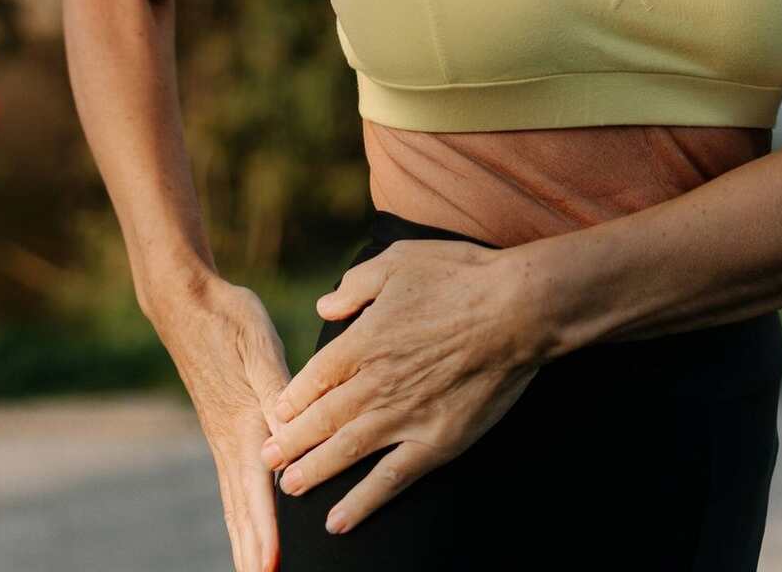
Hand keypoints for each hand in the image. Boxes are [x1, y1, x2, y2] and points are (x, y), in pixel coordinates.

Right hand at [157, 276, 292, 571]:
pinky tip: (245, 525)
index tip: (274, 569)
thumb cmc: (229, 319)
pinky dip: (239, 517)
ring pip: (233, 504)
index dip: (268, 535)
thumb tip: (291, 440)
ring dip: (245, 543)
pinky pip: (231, 487)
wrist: (187, 302)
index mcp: (243, 427)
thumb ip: (279, 395)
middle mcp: (230, 442)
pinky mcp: (221, 428)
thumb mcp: (260, 349)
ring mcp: (222, 438)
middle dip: (254, 555)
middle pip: (242, 514)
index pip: (258, 495)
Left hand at [259, 238, 544, 535]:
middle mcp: (375, 383)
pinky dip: (361, 502)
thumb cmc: (458, 276)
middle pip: (321, 419)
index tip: (275, 414)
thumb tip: (323, 307)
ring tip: (288, 487)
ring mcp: (404, 416)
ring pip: (346, 452)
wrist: (516, 308)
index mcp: (363, 341)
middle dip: (289, 442)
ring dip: (313, 472)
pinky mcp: (436, 442)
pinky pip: (390, 480)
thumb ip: (354, 286)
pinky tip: (339, 520)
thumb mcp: (397, 262)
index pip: (314, 378)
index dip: (291, 399)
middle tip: (266, 460)